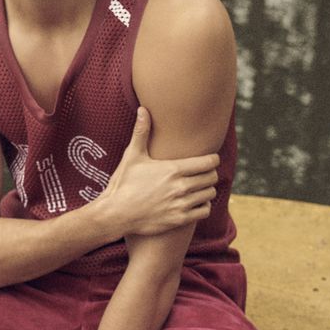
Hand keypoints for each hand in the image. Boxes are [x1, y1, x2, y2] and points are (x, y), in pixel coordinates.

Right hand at [102, 108, 218, 235]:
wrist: (116, 214)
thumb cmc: (123, 183)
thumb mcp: (132, 157)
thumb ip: (141, 133)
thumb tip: (143, 109)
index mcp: (173, 169)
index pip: (208, 162)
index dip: (212, 159)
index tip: (210, 160)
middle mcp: (180, 187)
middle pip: (212, 178)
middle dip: (210, 174)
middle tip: (204, 174)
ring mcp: (181, 204)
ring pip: (210, 194)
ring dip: (207, 190)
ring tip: (200, 188)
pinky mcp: (179, 220)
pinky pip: (205, 211)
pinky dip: (203, 206)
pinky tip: (196, 203)